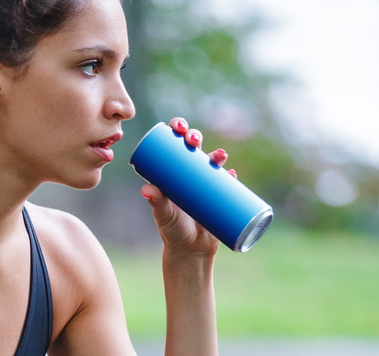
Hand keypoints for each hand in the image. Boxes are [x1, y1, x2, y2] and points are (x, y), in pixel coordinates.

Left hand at [140, 117, 233, 255]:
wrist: (190, 250)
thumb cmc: (172, 230)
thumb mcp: (164, 215)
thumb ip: (157, 202)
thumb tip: (147, 189)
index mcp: (171, 172)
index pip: (171, 144)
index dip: (175, 130)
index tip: (177, 127)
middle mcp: (188, 174)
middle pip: (192, 147)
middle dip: (194, 136)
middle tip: (194, 139)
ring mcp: (205, 183)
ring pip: (211, 161)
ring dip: (217, 154)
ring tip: (219, 155)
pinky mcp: (220, 196)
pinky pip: (227, 182)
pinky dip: (230, 176)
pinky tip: (231, 173)